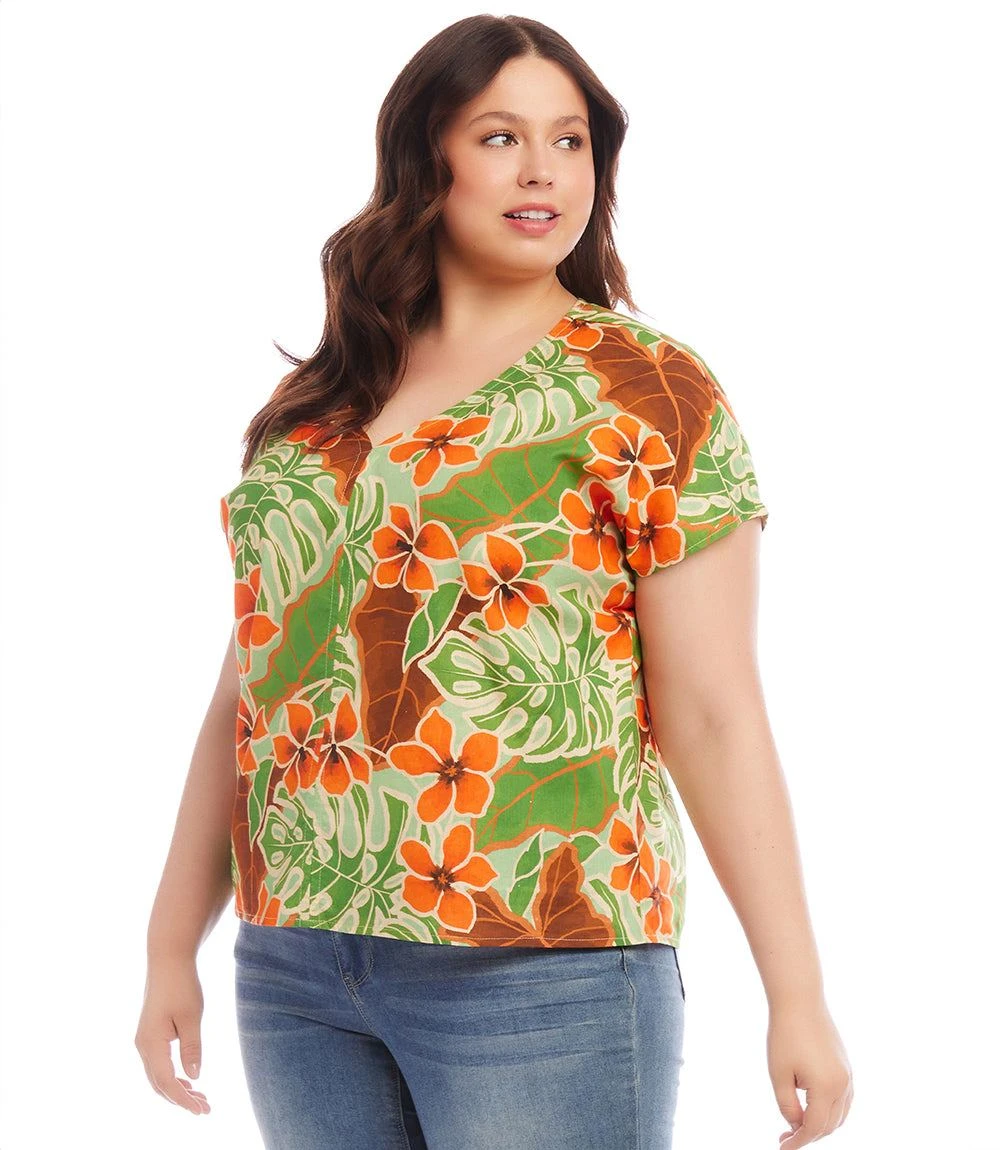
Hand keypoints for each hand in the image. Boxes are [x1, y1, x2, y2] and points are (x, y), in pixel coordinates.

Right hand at [134, 954, 210, 1114]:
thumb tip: (194, 1078)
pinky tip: (188, 1080)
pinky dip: (172, 1077)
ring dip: (176, 1090)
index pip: (167, 1082)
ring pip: (157, 1076)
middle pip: (159, 1084)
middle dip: (181, 1099)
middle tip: (205, 1108)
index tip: (202, 1110)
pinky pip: (158, 1065)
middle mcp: (143, 1046)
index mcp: (152, 1043)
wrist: (168, 960)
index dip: (184, 1100)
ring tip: (200, 1098)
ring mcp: (144, 1040)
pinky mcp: (150, 1034)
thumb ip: (192, 1048)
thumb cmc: (182, 985)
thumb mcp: (192, 1017)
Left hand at [767, 998, 851, 1145]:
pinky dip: (830, 1111)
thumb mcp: (779, 1074)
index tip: (782, 1147)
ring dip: (821, 1125)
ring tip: (797, 1124)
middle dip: (808, 1135)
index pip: (814, 1128)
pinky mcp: (846, 1067)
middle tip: (785, 1135)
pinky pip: (844, 1100)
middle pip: (829, 1125)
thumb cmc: (785, 1035)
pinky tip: (812, 1109)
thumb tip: (796, 1124)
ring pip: (839, 1115)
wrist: (800, 1001)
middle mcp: (843, 1085)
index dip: (798, 1142)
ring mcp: (848, 1075)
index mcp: (826, 1088)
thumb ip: (787, 1105)